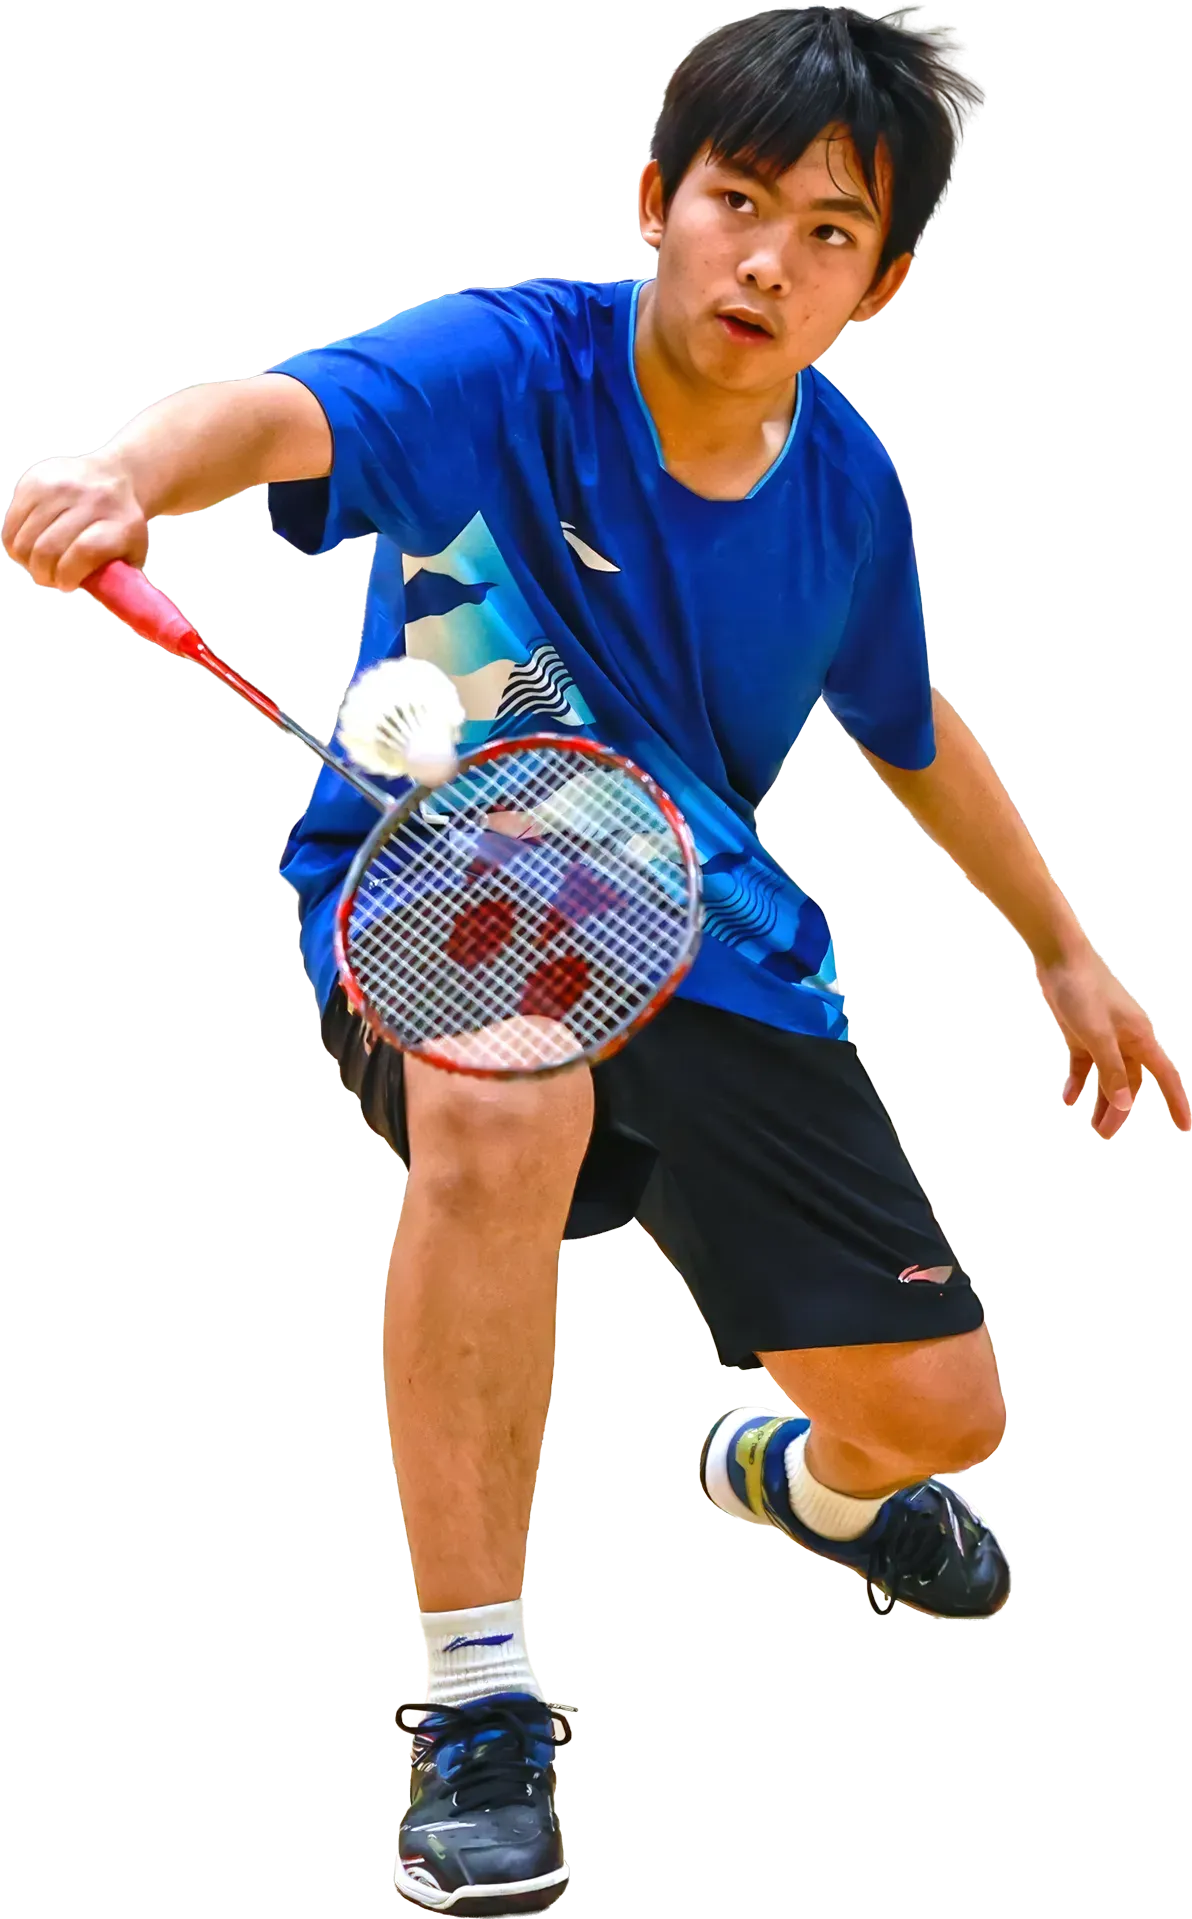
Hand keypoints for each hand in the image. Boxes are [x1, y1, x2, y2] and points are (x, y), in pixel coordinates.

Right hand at [2, 453, 148, 591]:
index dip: (68, 575)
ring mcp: (58, 487)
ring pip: (24, 541)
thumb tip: (100, 597)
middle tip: (52, 579)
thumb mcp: (132, 553)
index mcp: (119, 522)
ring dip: (29, 563)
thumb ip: (117, 578)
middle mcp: (88, 500)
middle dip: (45, 575)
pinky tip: (31, 548)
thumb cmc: (120, 526)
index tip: (67, 584)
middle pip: (47, 549)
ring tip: (42, 564)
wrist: (114, 478)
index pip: (84, 551)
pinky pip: (11, 527)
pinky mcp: (33, 482)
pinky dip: (17, 546)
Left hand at [1034, 944, 1189, 1140]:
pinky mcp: (1083, 1033)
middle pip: (1131, 1083)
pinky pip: (1085, 1065)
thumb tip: (1125, 1105)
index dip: (1177, 1103)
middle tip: (1105, 1134)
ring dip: (1102, 1100)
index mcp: (1141, 1039)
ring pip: (1109, 1077)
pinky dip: (1079, 1082)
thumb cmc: (1083, 990)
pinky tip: (1069, 1099)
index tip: (1185, 1128)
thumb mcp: (1097, 1035)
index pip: (1166, 1077)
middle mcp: (1128, 1040)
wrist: (1059, 956)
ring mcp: (1105, 1037)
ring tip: (1094, 1126)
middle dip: (1121, 1110)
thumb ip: (1111, 1070)